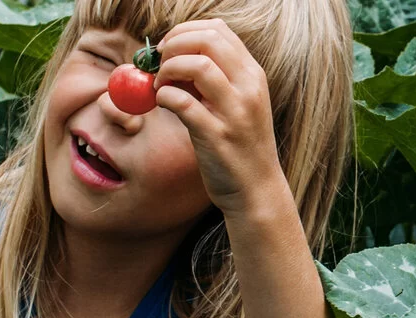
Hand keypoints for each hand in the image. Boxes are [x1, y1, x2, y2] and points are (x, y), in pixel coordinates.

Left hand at [154, 19, 284, 215]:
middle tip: (159, 64)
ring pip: (198, 64)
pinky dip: (165, 96)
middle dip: (174, 45)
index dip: (185, 32)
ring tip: (160, 84)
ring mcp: (235, 111)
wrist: (256, 190)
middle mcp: (249, 88)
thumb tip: (172, 57)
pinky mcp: (217, 135)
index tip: (168, 48)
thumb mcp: (236, 104)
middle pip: (208, 40)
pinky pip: (183, 102)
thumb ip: (213, 79)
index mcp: (253, 75)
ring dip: (169, 68)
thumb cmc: (240, 146)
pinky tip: (162, 102)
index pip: (218, 30)